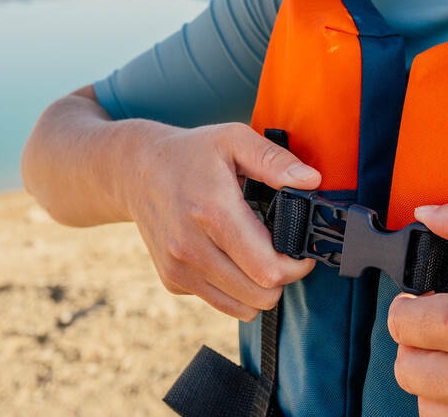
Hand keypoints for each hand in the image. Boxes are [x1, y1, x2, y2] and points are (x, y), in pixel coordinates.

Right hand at [123, 122, 321, 321]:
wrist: (136, 170)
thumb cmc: (191, 153)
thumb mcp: (234, 139)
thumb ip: (274, 160)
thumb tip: (311, 180)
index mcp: (212, 212)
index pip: (268, 269)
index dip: (296, 265)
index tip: (300, 250)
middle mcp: (191, 247)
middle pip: (260, 295)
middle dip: (282, 277)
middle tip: (282, 252)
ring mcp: (179, 268)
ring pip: (243, 307)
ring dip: (259, 288)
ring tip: (258, 256)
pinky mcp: (173, 280)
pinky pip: (220, 302)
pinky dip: (235, 289)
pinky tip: (231, 258)